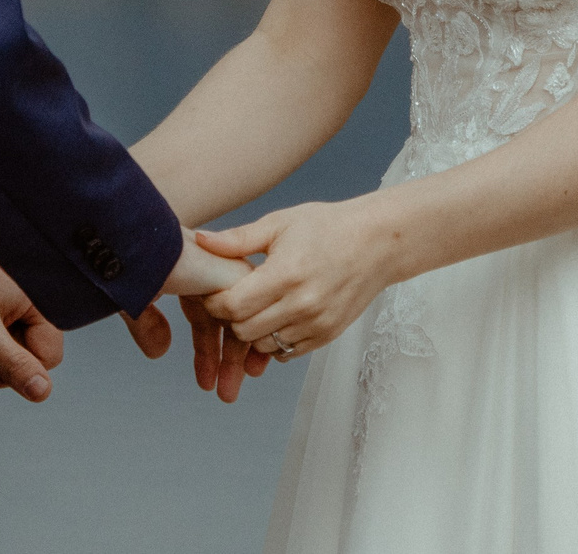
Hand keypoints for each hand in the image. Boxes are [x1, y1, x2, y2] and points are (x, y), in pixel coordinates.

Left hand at [0, 225, 63, 401]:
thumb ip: (13, 362)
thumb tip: (44, 393)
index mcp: (44, 297)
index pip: (50, 356)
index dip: (19, 372)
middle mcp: (41, 290)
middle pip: (39, 345)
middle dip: (10, 354)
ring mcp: (28, 288)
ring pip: (25, 334)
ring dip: (2, 341)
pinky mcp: (14, 287)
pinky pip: (15, 320)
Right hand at [122, 231, 267, 400]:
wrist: (141, 245)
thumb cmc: (132, 262)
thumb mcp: (138, 303)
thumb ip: (148, 325)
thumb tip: (159, 352)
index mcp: (190, 277)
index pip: (209, 319)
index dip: (210, 351)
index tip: (210, 379)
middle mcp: (211, 276)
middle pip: (228, 326)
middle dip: (227, 362)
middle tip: (225, 393)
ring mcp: (227, 274)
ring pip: (242, 324)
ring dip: (235, 360)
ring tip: (228, 390)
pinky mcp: (239, 277)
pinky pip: (252, 317)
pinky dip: (247, 343)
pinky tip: (245, 364)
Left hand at [199, 199, 396, 361]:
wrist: (378, 243)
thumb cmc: (328, 227)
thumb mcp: (280, 223)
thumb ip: (238, 239)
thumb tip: (199, 240)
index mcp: (285, 274)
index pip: (232, 306)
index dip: (214, 301)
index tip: (213, 290)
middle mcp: (301, 304)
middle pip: (243, 330)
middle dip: (230, 318)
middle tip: (232, 299)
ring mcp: (315, 324)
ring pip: (263, 345)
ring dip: (252, 331)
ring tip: (255, 307)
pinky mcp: (326, 335)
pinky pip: (286, 353)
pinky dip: (275, 340)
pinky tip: (277, 317)